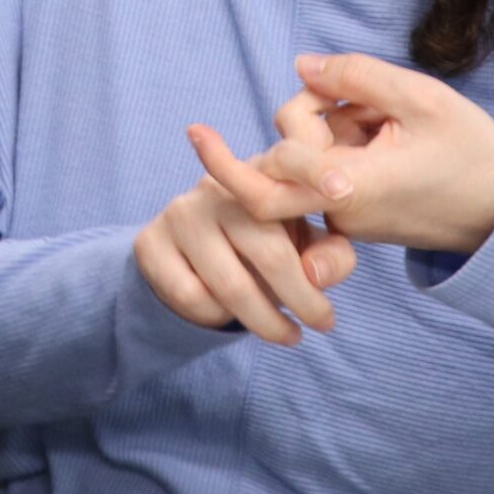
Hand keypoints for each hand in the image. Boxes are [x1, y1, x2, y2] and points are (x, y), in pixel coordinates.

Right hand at [133, 157, 357, 343]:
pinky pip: (192, 297)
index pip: (287, 158)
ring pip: (230, 285)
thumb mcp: (305, 245)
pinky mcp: (151, 243)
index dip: (313, 172)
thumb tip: (317, 275)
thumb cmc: (265, 246)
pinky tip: (232, 317)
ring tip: (291, 335)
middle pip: (268, 250)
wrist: (189, 258)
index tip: (343, 191)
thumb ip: (330, 255)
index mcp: (260, 172)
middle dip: (303, 299)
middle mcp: (217, 186)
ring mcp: (180, 213)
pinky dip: (219, 318)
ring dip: (267, 322)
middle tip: (325, 323)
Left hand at [207, 53, 493, 255]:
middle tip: (359, 98)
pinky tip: (377, 128)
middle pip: (283, 155)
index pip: (268, 181)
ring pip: (305, 155)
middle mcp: (339, 207)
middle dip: (311, 112)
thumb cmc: (471, 154)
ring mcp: (345, 211)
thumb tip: (301, 67)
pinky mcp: (354, 207)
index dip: (225, 162)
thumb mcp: (421, 98)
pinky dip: (342, 140)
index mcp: (351, 187)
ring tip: (386, 118)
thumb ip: (357, 77)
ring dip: (333, 124)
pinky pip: (325, 165)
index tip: (194, 132)